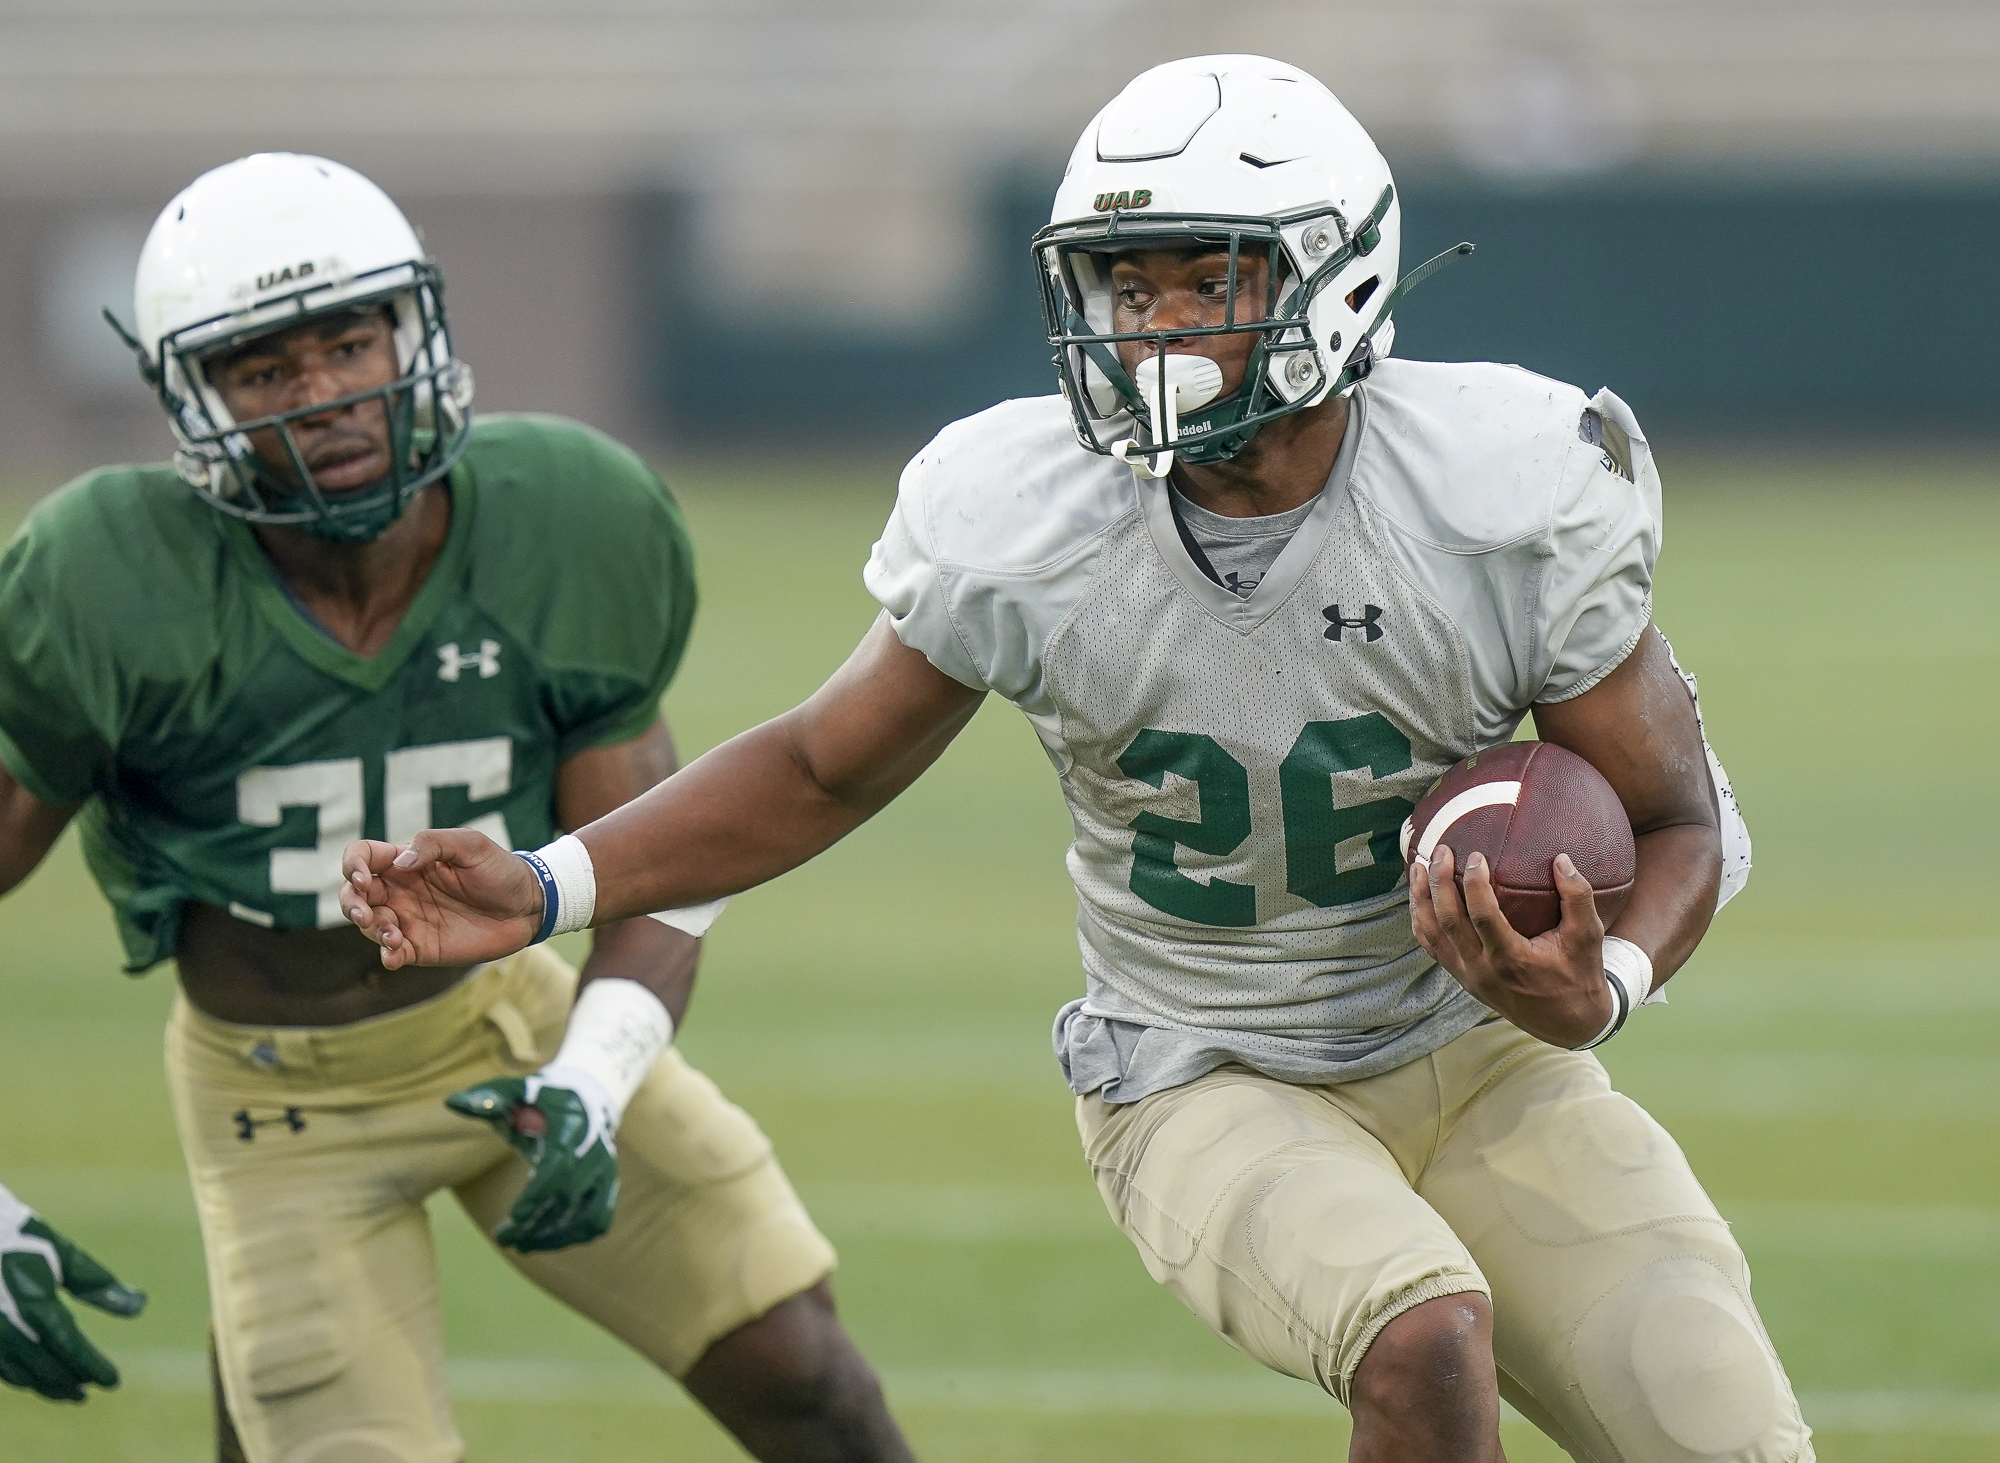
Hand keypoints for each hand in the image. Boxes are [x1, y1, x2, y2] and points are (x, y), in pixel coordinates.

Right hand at [0, 1186, 145, 1401]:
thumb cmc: (20, 1238)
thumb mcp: (62, 1253)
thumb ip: (97, 1283)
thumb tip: (139, 1306)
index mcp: (34, 1304)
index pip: (70, 1346)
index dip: (92, 1366)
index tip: (113, 1381)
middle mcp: (6, 1326)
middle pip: (45, 1367)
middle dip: (71, 1381)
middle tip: (90, 1390)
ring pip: (18, 1373)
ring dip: (45, 1386)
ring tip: (68, 1391)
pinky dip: (20, 1376)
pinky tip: (34, 1378)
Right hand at [339, 828, 543, 969]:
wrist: (528, 905)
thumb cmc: (500, 869)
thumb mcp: (471, 845)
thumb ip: (433, 844)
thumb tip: (399, 862)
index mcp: (408, 861)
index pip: (363, 857)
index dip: (353, 864)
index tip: (363, 877)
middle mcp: (402, 890)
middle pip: (355, 894)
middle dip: (351, 904)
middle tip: (368, 914)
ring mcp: (410, 919)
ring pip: (370, 925)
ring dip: (371, 930)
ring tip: (394, 935)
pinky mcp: (422, 947)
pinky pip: (393, 954)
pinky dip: (387, 956)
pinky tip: (394, 956)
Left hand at [446, 1075, 619, 1252]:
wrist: (587, 1096)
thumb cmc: (542, 1097)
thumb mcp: (516, 1091)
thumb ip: (489, 1098)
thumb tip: (452, 1103)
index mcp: (573, 1126)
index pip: (560, 1164)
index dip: (539, 1193)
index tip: (515, 1217)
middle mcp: (596, 1150)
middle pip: (568, 1196)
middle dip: (536, 1222)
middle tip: (502, 1238)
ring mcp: (605, 1171)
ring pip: (587, 1216)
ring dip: (554, 1237)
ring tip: (519, 1245)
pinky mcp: (608, 1186)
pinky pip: (598, 1221)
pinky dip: (574, 1237)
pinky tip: (544, 1241)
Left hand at [1409, 845, 1612, 1047]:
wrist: (1567, 1023)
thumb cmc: (1579, 976)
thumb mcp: (1588, 938)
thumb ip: (1578, 898)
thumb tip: (1562, 860)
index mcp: (1512, 959)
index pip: (1482, 916)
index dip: (1475, 884)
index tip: (1476, 856)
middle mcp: (1483, 969)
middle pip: (1448, 921)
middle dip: (1439, 882)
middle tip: (1441, 851)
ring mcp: (1468, 976)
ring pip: (1431, 934)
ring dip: (1420, 900)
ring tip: (1417, 867)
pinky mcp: (1462, 979)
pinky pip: (1432, 948)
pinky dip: (1421, 921)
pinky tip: (1419, 899)